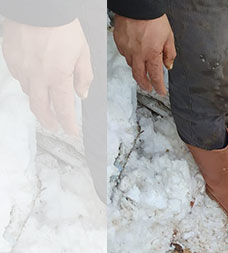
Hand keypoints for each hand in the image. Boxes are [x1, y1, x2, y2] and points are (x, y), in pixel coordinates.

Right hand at [1, 18, 92, 135]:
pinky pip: (19, 77)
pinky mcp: (10, 58)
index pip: (63, 109)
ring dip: (39, 101)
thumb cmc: (63, 27)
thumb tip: (83, 94)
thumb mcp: (83, 52)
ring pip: (28, 93)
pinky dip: (28, 84)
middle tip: (56, 126)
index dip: (68, 124)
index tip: (72, 132)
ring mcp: (21, 68)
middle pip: (40, 108)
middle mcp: (37, 77)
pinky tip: (35, 82)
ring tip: (47, 104)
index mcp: (58, 77)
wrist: (38, 8)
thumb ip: (84, 76)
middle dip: (49, 121)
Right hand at [112, 13, 175, 95]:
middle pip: (139, 76)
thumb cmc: (153, 18)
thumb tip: (168, 65)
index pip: (155, 76)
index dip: (159, 87)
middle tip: (149, 88)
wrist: (137, 6)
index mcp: (151, 54)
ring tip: (143, 72)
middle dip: (145, 85)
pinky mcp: (119, 42)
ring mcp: (127, 49)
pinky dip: (130, 59)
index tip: (161, 92)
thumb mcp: (169, 37)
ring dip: (138, 71)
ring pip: (131, 66)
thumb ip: (169, 53)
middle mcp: (137, 54)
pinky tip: (135, 57)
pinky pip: (124, 55)